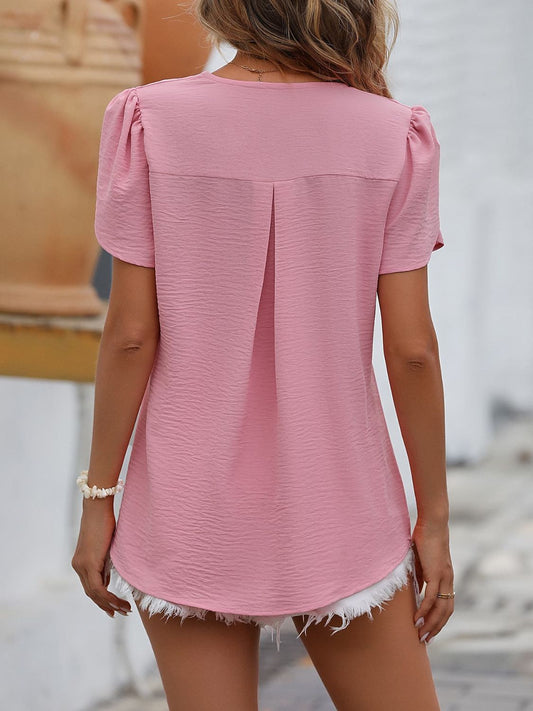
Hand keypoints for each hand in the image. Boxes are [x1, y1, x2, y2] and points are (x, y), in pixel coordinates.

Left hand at [71, 500, 130, 617]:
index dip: (102, 600)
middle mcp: (78, 566)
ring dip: (110, 604)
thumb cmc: (105, 523)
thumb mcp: (106, 548)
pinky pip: (98, 588)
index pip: (91, 587)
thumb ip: (105, 565)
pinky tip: (119, 602)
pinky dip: (108, 597)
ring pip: (94, 594)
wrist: (98, 509)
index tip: (114, 608)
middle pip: (91, 594)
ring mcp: (81, 565)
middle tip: (121, 613)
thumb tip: (108, 581)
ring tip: (125, 609)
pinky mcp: (88, 563)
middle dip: (107, 606)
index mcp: (81, 563)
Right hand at [411, 518, 453, 644]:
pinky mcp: (436, 573)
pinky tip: (417, 619)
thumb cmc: (425, 538)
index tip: (430, 631)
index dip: (439, 620)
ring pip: (440, 609)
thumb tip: (415, 588)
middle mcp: (449, 581)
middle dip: (436, 628)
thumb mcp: (422, 561)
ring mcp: (444, 578)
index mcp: (446, 578)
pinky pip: (431, 597)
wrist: (433, 523)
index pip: (446, 605)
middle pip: (446, 612)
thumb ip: (421, 575)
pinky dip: (425, 610)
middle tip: (425, 640)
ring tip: (420, 635)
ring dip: (431, 624)